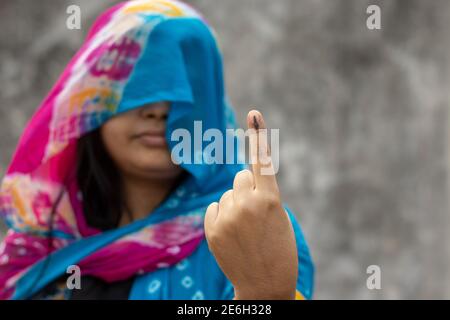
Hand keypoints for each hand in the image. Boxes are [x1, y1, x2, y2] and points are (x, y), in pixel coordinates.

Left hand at [204, 110, 297, 299]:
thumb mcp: (278, 218)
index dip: (258, 136)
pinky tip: (232, 235)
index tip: (253, 114)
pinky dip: (222, 216)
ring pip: (228, 193)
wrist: (264, 285)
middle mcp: (247, 204)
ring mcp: (227, 217)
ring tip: (245, 230)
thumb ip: (262, 194)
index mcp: (270, 199)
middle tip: (255, 213)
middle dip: (247, 188)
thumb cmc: (278, 250)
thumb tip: (240, 179)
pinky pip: (215, 207)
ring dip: (235, 205)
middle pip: (240, 176)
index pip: (263, 161)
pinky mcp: (212, 229)